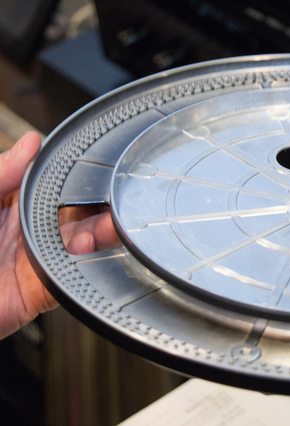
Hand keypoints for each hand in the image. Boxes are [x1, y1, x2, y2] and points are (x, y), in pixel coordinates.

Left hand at [0, 132, 119, 338]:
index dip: (79, 179)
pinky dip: (87, 265)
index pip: (54, 186)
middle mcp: (26, 231)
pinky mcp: (38, 292)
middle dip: (99, 208)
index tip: (99, 170)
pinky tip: (91, 249)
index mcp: (8, 204)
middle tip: (117, 201)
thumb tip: (30, 143)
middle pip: (75, 215)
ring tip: (110, 226)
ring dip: (100, 235)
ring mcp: (34, 261)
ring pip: (80, 245)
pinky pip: (71, 277)